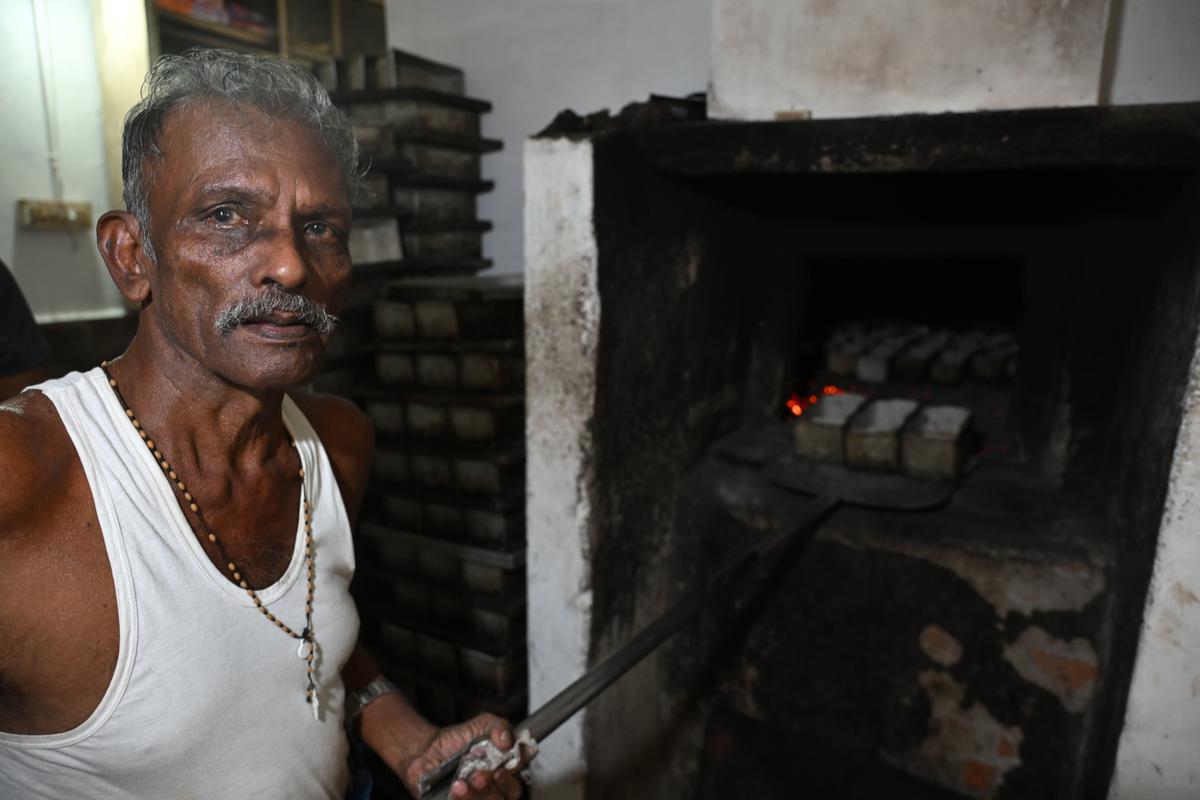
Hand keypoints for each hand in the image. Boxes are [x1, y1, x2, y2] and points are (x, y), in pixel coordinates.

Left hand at [401, 712, 527, 798]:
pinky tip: (456, 788)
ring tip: (463, 782)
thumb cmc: (459, 739)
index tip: (503, 767)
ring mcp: (479, 798)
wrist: (428, 749)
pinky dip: (462, 799)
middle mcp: (496, 787)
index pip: (521, 778)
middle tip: (481, 775)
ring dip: (477, 795)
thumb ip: (499, 727)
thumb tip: (508, 741)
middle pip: (508, 796)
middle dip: (495, 788)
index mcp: (506, 769)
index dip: (514, 774)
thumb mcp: (483, 724)